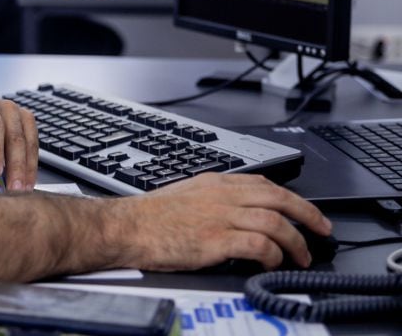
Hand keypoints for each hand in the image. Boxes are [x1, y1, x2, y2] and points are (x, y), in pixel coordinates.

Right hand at [111, 173, 331, 270]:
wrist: (125, 228)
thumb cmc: (147, 217)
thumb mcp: (184, 195)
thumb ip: (212, 199)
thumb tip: (234, 213)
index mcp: (214, 183)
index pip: (264, 184)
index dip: (292, 198)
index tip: (304, 211)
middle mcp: (221, 196)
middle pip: (278, 198)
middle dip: (307, 215)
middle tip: (322, 231)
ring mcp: (219, 217)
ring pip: (274, 221)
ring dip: (295, 241)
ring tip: (301, 257)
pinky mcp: (214, 240)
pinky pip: (258, 245)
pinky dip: (272, 255)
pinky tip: (272, 264)